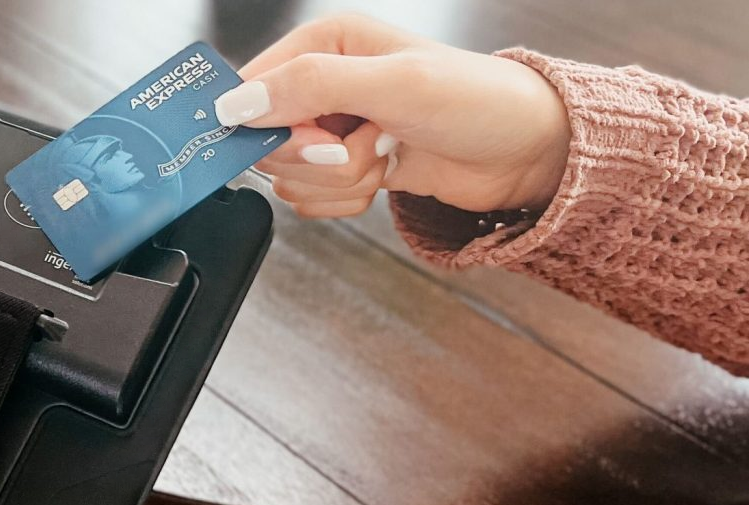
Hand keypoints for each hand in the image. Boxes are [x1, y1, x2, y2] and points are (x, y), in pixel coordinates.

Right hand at [213, 14, 571, 217]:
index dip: (267, 124)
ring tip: (385, 155)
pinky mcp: (346, 167)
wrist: (527, 152)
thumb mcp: (394, 85)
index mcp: (325, 44)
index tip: (314, 137)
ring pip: (290, 178)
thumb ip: (311, 88)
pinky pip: (313, 200)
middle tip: (364, 142)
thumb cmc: (479, 101)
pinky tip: (385, 177)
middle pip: (267, 141)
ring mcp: (334, 129)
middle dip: (317, 158)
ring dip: (339, 181)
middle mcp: (323, 84)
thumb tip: (237, 104)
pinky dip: (347, 200)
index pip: (251, 87)